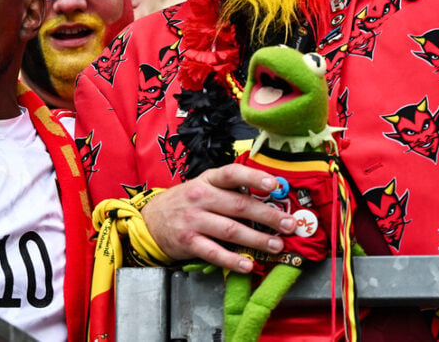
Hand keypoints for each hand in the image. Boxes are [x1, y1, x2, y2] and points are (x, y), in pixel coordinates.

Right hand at [141, 163, 296, 271]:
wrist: (150, 220)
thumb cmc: (184, 203)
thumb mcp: (202, 187)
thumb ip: (229, 191)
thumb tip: (269, 198)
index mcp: (207, 180)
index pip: (232, 174)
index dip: (254, 178)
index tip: (275, 185)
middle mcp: (200, 197)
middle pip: (238, 205)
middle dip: (268, 216)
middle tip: (289, 224)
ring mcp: (193, 220)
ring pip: (231, 230)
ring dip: (257, 240)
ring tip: (277, 245)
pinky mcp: (187, 241)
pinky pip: (214, 252)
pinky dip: (232, 260)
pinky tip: (247, 264)